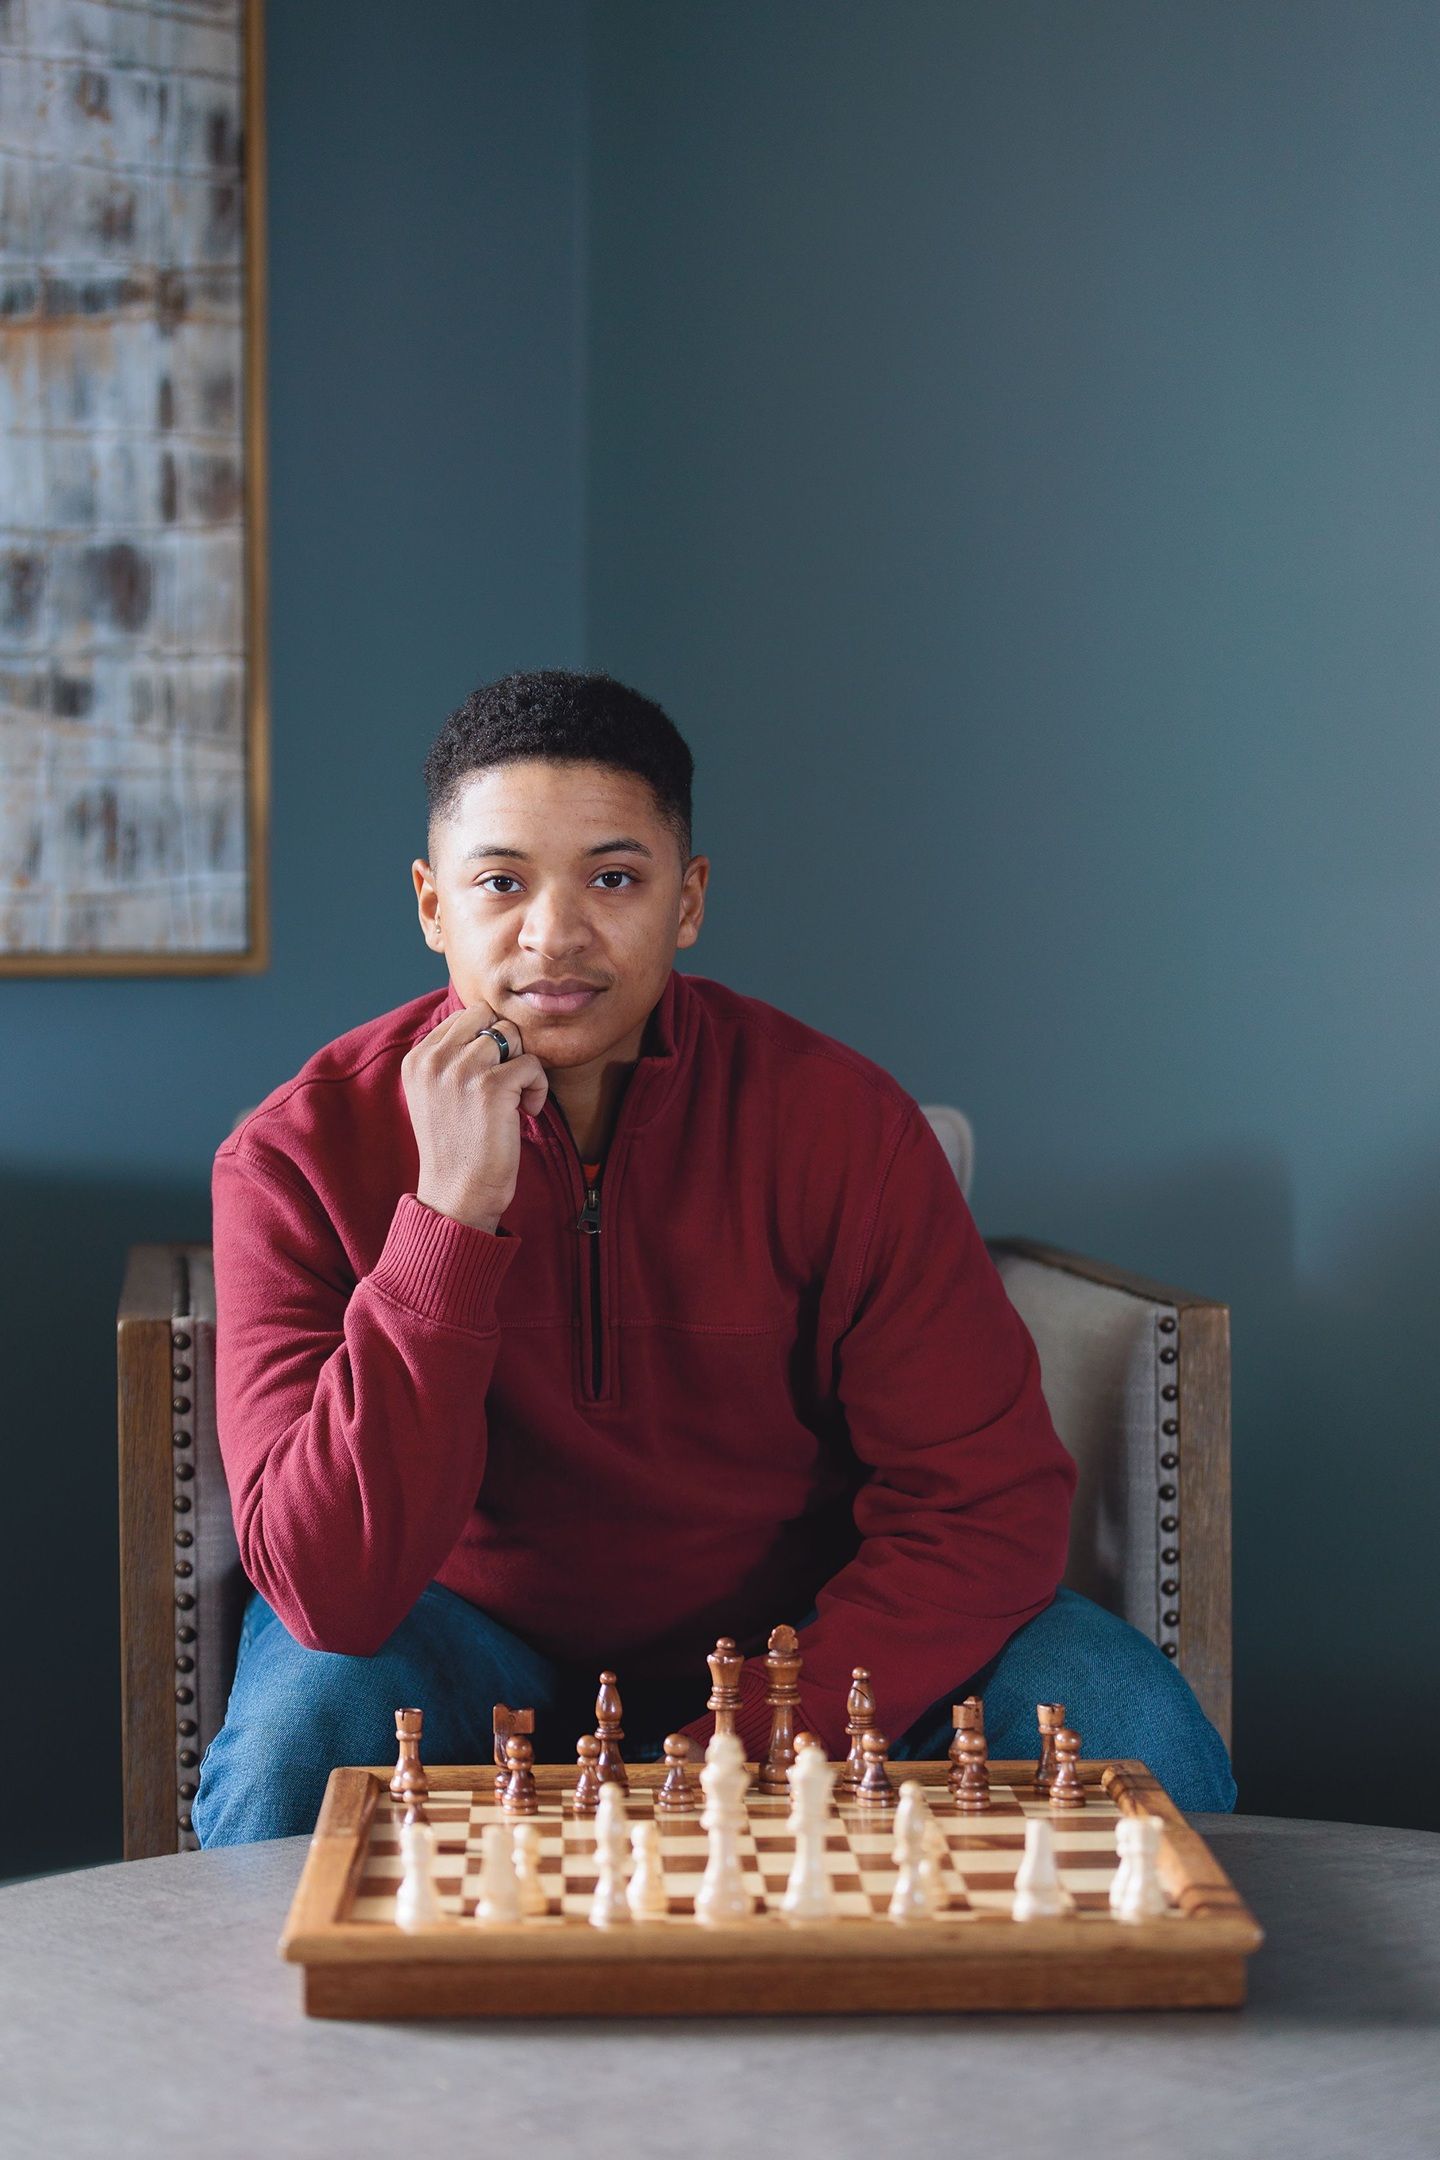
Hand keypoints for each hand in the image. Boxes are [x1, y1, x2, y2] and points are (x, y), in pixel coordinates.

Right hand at [400, 1001, 549, 1233]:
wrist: (457, 1194)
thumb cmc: (457, 1147)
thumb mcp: (437, 1094)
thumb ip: (451, 1057)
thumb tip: (493, 1025)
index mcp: (417, 1058)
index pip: (464, 1017)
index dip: (487, 1042)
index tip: (489, 1079)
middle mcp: (433, 1058)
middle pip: (487, 1016)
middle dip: (506, 1043)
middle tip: (507, 1081)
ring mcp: (460, 1069)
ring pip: (511, 1034)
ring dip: (523, 1065)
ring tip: (516, 1098)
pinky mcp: (490, 1086)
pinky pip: (532, 1063)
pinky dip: (538, 1087)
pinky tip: (527, 1112)